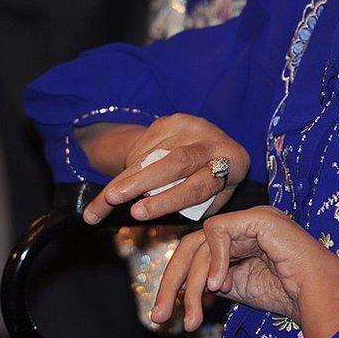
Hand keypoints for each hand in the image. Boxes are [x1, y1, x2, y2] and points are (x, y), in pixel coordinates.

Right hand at [81, 114, 248, 223]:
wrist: (212, 146)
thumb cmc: (212, 183)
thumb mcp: (213, 199)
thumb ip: (193, 208)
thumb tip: (157, 217)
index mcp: (234, 164)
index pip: (199, 185)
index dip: (167, 200)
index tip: (138, 213)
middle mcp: (214, 140)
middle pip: (176, 161)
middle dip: (141, 181)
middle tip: (113, 198)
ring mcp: (194, 126)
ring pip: (154, 154)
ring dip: (126, 178)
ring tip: (104, 201)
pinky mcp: (174, 120)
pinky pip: (146, 145)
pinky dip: (130, 166)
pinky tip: (120, 182)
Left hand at [153, 206, 338, 337]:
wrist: (316, 292)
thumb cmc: (287, 292)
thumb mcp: (239, 287)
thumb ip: (215, 278)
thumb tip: (190, 283)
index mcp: (240, 240)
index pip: (198, 253)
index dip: (178, 281)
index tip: (167, 313)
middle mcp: (243, 226)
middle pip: (192, 245)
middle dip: (172, 282)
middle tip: (161, 315)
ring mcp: (250, 219)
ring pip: (201, 242)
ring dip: (191, 282)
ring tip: (194, 313)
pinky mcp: (256, 218)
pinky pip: (217, 231)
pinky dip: (213, 260)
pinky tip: (218, 284)